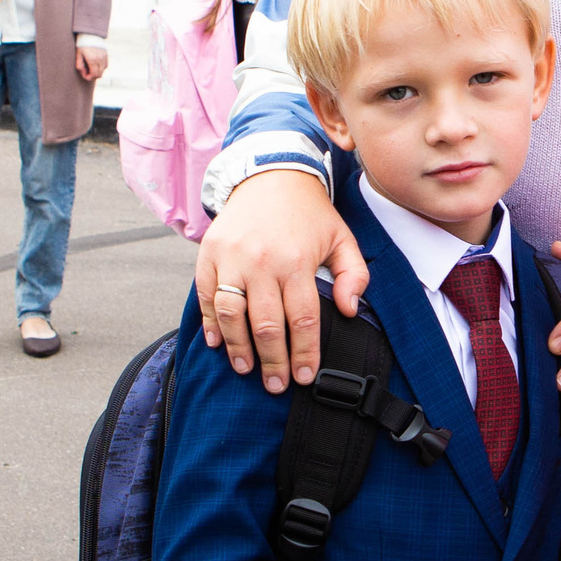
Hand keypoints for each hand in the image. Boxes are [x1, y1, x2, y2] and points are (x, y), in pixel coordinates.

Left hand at [76, 42, 109, 82]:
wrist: (90, 34)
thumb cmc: (82, 44)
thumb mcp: (78, 54)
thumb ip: (79, 64)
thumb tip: (82, 72)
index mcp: (92, 60)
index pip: (94, 74)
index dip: (89, 77)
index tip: (84, 74)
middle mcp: (100, 59)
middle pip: (99, 74)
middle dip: (93, 76)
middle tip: (87, 72)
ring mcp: (104, 57)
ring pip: (103, 70)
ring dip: (97, 72)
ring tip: (90, 68)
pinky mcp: (106, 55)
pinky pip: (105, 65)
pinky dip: (101, 67)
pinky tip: (95, 64)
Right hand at [194, 169, 367, 392]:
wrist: (269, 174)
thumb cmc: (309, 213)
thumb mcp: (342, 237)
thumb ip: (355, 274)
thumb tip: (350, 310)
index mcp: (296, 261)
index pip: (303, 319)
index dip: (305, 353)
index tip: (306, 377)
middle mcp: (261, 262)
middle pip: (266, 326)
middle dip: (273, 362)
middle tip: (276, 386)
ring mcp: (231, 259)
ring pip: (231, 316)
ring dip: (238, 349)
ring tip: (247, 370)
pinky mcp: (209, 254)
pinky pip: (206, 296)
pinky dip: (210, 323)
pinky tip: (218, 344)